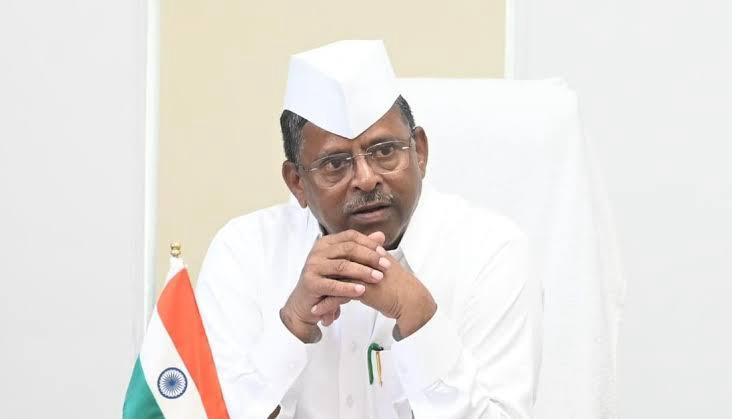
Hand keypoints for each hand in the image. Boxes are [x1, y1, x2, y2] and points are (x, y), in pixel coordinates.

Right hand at [280, 230, 388, 342]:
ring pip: (342, 266)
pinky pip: (333, 285)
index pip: (350, 236)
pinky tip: (362, 290)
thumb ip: (361, 250)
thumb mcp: (345, 265)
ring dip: (362, 271)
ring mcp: (312, 267)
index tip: (384, 253)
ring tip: (378, 278)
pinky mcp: (310, 283)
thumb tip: (381, 235)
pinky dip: (348, 287)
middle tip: (386, 266)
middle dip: (369, 257)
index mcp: (326, 243)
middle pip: (348, 249)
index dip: (368, 243)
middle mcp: (317, 252)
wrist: (305, 304)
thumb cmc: (327, 283)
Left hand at [311, 232, 436, 339]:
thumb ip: (371, 264)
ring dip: (322, 294)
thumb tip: (362, 265)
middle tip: (314, 293)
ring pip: (334, 282)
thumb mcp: (383, 271)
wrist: (412, 301)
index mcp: (369, 255)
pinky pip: (338, 296)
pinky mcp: (362, 289)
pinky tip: (318, 312)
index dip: (330, 269)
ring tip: (313, 306)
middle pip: (335, 268)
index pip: (342, 257)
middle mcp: (363, 262)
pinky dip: (327, 304)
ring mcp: (362, 274)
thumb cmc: (401, 288)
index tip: (321, 279)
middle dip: (323, 281)